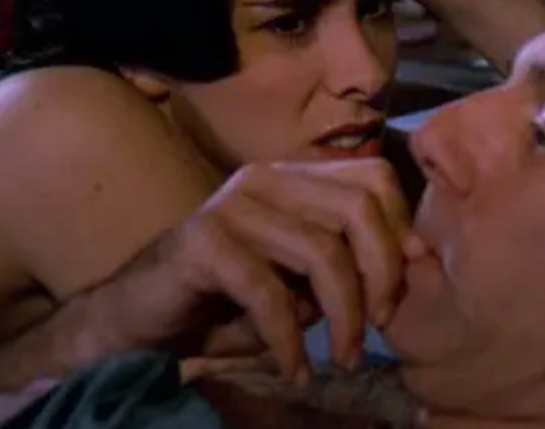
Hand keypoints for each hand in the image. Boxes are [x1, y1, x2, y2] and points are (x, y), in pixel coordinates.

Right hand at [91, 159, 421, 384]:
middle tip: (379, 327)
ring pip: (321, 252)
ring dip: (343, 317)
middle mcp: (265, 178)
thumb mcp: (297, 280)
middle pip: (357, 209)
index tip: (399, 290)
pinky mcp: (202, 241)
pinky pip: (268, 292)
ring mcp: (231, 205)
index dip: (399, 231)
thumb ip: (343, 262)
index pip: (373, 178)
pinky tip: (296, 369)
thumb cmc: (223, 301)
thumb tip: (409, 260)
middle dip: (382, 274)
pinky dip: (290, 340)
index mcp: (293, 177)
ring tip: (343, 359)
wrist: (135, 320)